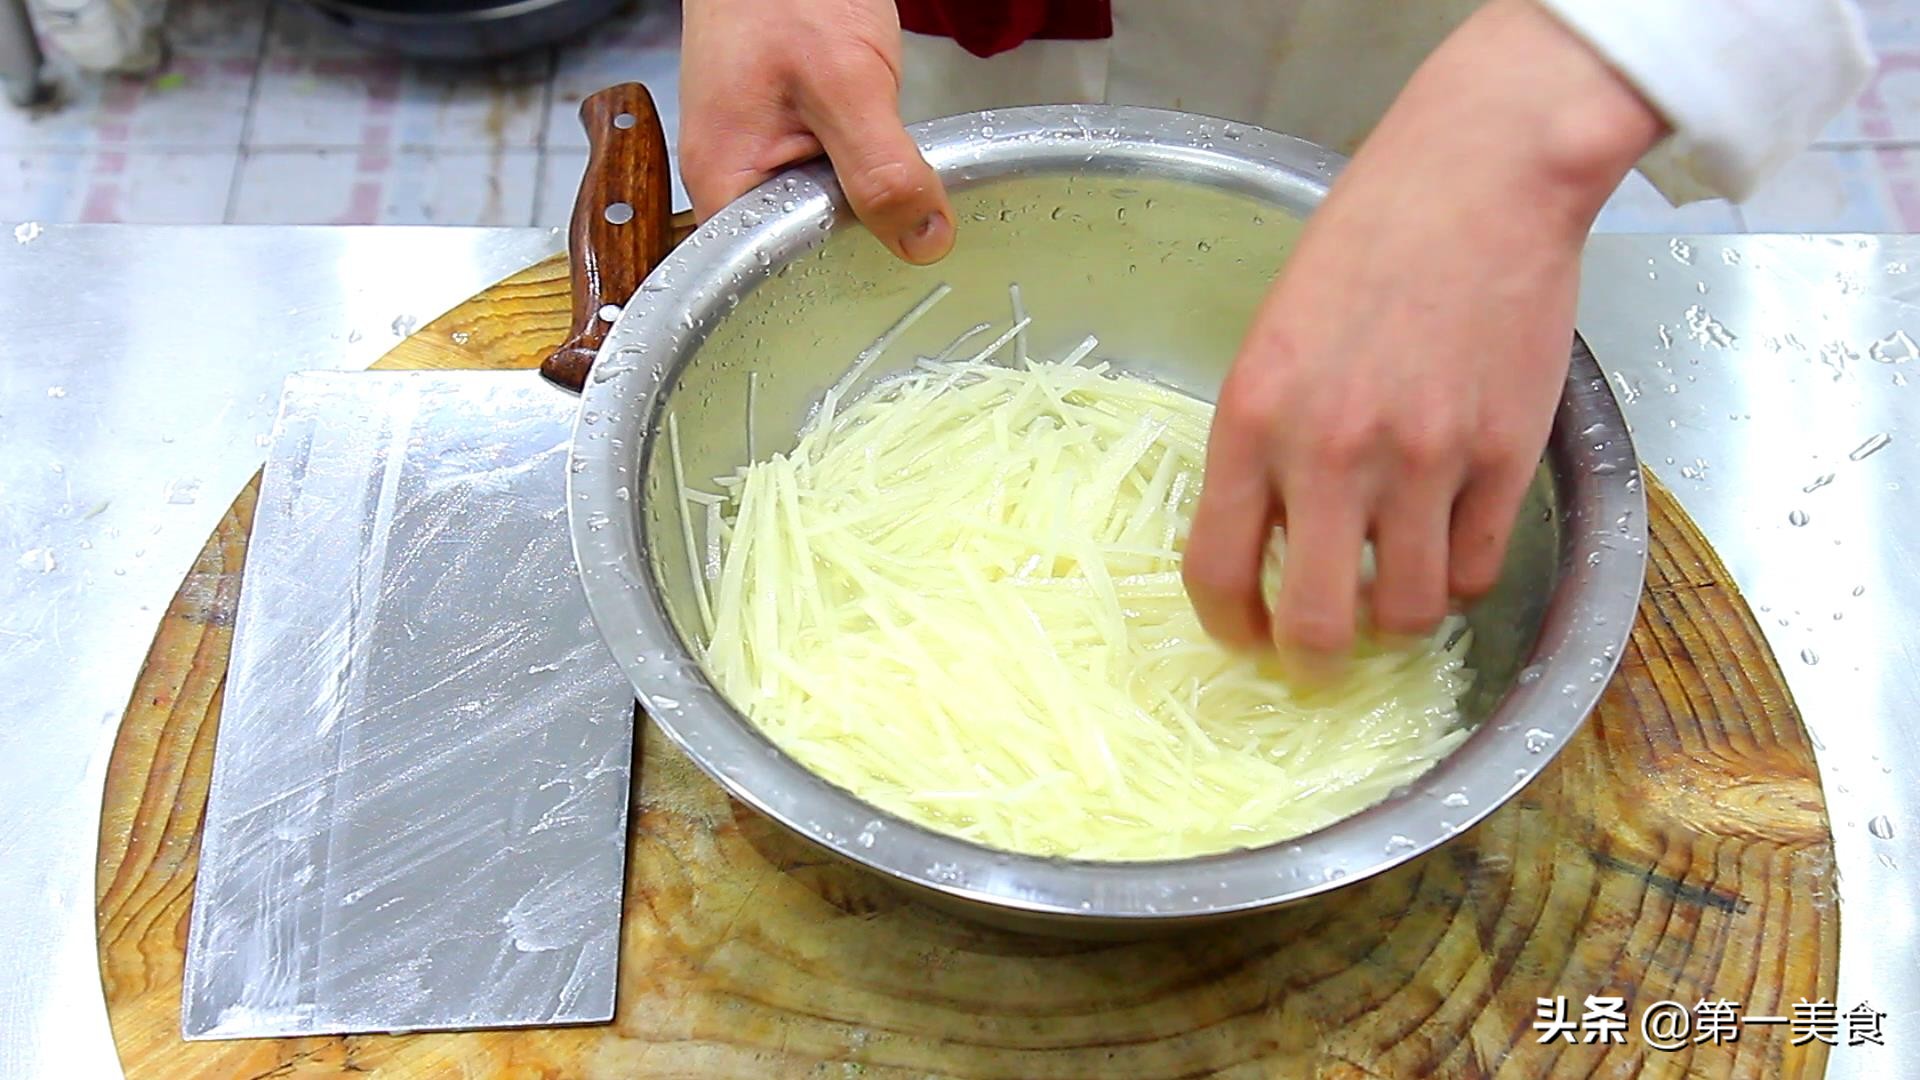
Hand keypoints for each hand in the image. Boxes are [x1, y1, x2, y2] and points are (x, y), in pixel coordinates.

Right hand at [680, 0, 954, 262]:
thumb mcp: (847, 82)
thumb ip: (881, 169)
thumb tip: (920, 241)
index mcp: (723, 181)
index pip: (764, 275)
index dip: (827, 285)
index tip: (882, 276)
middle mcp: (732, 179)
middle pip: (796, 252)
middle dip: (854, 248)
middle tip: (909, 238)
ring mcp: (758, 158)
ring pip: (820, 218)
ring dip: (867, 209)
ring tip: (905, 202)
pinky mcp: (787, 139)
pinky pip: (829, 183)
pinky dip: (865, 178)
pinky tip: (889, 169)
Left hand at [1183, 0, 1663, 667]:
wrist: (1481, 180)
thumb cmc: (1366, 242)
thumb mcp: (1274, 336)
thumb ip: (1265, 437)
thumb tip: (1269, 534)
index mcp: (1252, 419)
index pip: (1216, 571)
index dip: (1230, 626)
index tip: (1245, 636)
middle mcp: (1331, 454)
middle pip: (1317, 624)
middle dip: (1312, 661)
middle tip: (1319, 658)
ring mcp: (1424, 461)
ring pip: (1410, 612)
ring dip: (1396, 619)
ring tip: (1394, 590)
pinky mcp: (1505, 458)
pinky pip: (1479, 568)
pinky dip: (1462, 575)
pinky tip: (1451, 545)